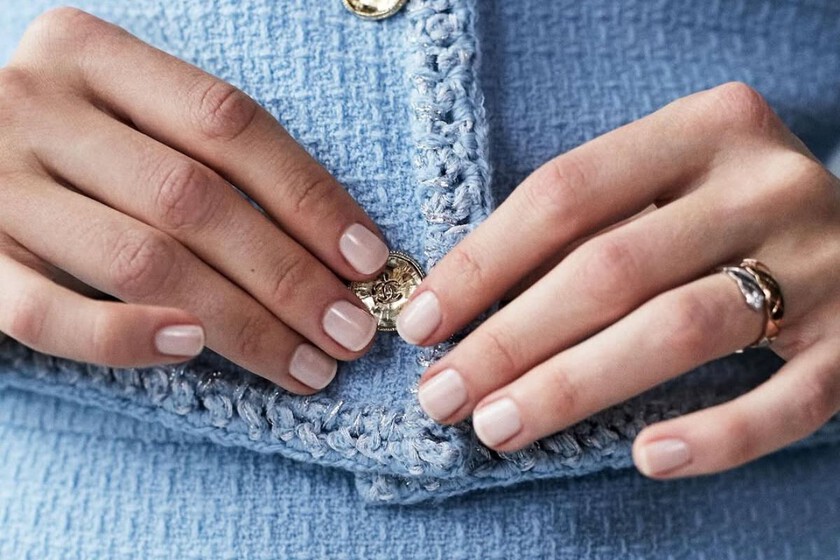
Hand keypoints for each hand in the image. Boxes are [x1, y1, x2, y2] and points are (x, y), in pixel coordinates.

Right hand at [0, 8, 388, 393]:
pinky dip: (124, 337)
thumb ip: (199, 155)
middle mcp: (35, 107)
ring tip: (307, 364)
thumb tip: (334, 247)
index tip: (367, 259)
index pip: (227, 122)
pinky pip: (47, 313)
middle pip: (193, 199)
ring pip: (140, 260)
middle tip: (352, 331)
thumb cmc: (65, 149)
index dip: (308, 194)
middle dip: (289, 276)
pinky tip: (191, 349)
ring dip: (241, 323)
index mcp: (91, 56)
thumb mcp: (121, 118)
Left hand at [397, 82, 839, 477]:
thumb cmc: (729, 213)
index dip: (482, 264)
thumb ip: (588, 224)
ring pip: (678, 330)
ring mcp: (821, 262)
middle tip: (444, 395)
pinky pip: (786, 401)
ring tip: (501, 427)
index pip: (564, 194)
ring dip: (575, 386)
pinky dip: (716, 436)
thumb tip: (464, 303)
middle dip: (509, 340)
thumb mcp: (667, 184)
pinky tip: (647, 457)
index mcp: (705, 129)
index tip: (422, 324)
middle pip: (608, 268)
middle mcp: (765, 185)